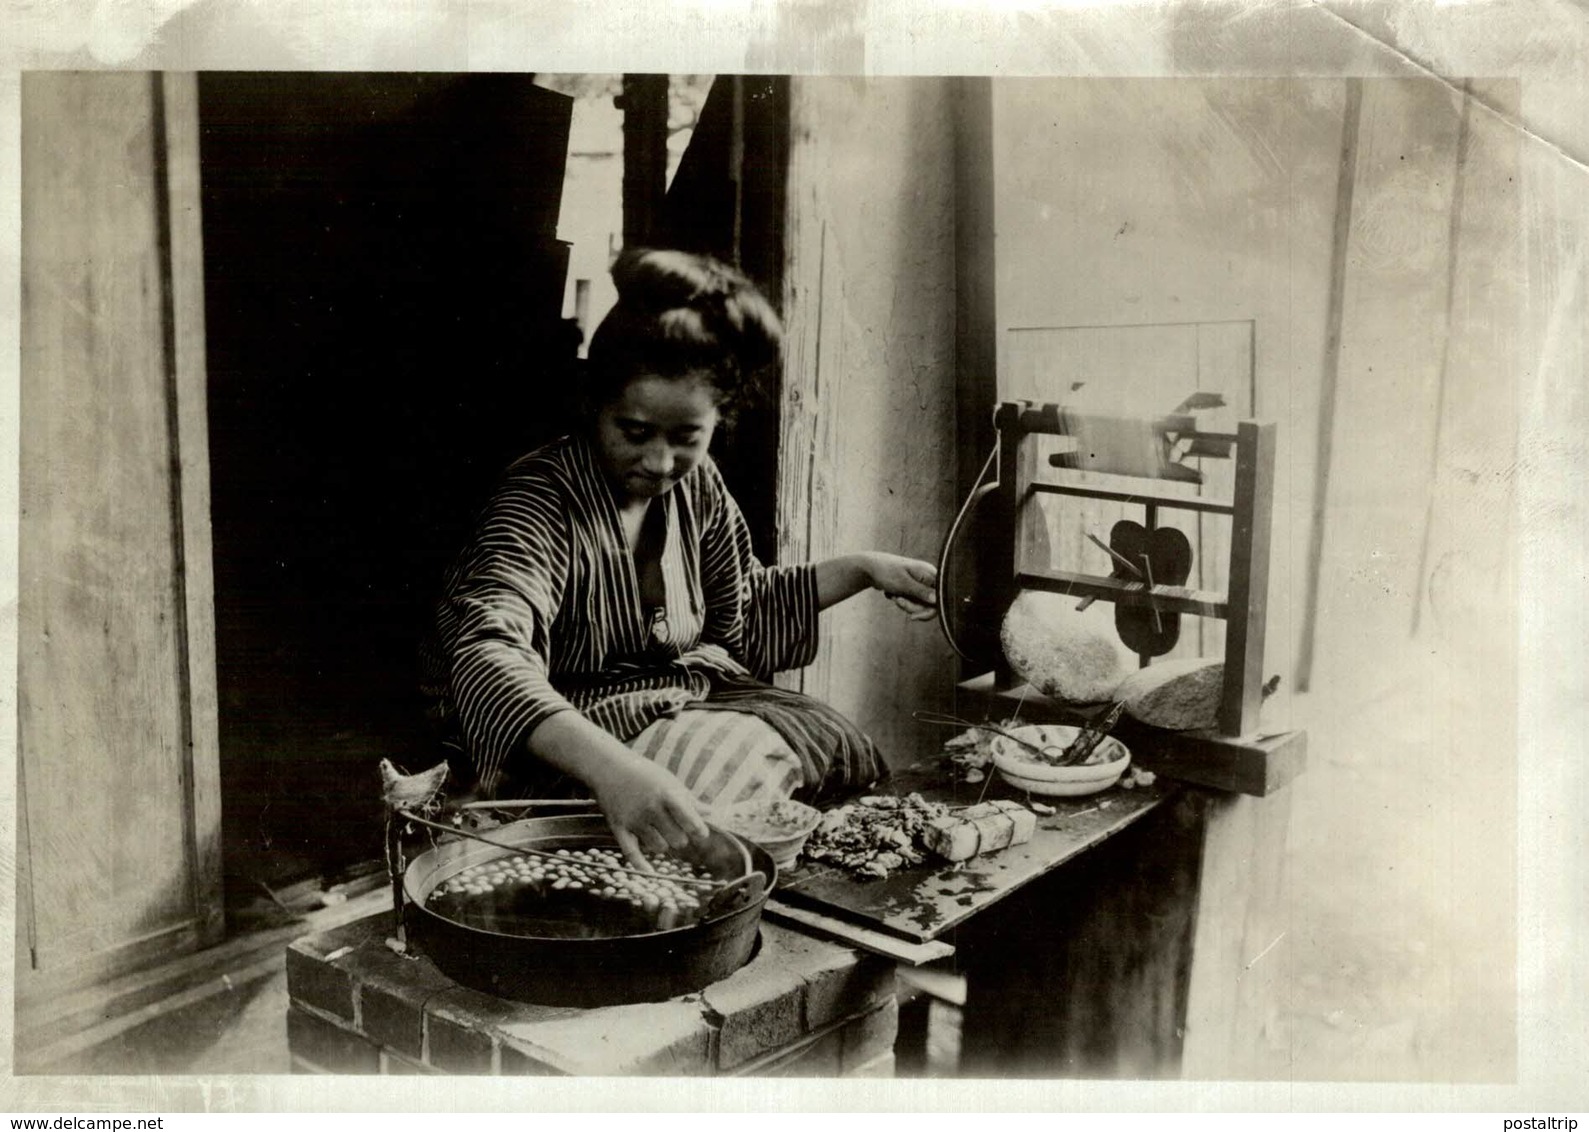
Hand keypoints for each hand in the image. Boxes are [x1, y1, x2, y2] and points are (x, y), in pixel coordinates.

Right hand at [588, 752, 711, 868]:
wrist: (609, 767)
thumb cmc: (645, 774)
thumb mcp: (669, 782)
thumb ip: (690, 801)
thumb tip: (714, 813)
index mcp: (667, 794)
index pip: (691, 822)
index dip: (699, 831)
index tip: (700, 833)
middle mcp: (651, 808)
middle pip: (678, 840)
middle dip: (680, 837)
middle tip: (674, 828)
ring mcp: (634, 819)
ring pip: (659, 848)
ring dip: (662, 844)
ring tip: (657, 830)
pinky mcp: (619, 828)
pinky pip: (631, 853)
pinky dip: (641, 865)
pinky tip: (649, 872)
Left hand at [866, 553, 938, 621]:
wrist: (869, 567)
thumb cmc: (886, 571)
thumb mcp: (903, 583)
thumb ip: (921, 591)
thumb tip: (938, 600)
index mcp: (929, 573)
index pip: (940, 598)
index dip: (929, 610)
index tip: (913, 616)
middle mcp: (928, 578)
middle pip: (930, 604)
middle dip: (913, 607)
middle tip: (898, 601)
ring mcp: (921, 584)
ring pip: (920, 605)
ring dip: (906, 605)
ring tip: (894, 596)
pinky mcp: (913, 589)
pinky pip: (913, 603)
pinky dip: (902, 602)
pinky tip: (893, 594)